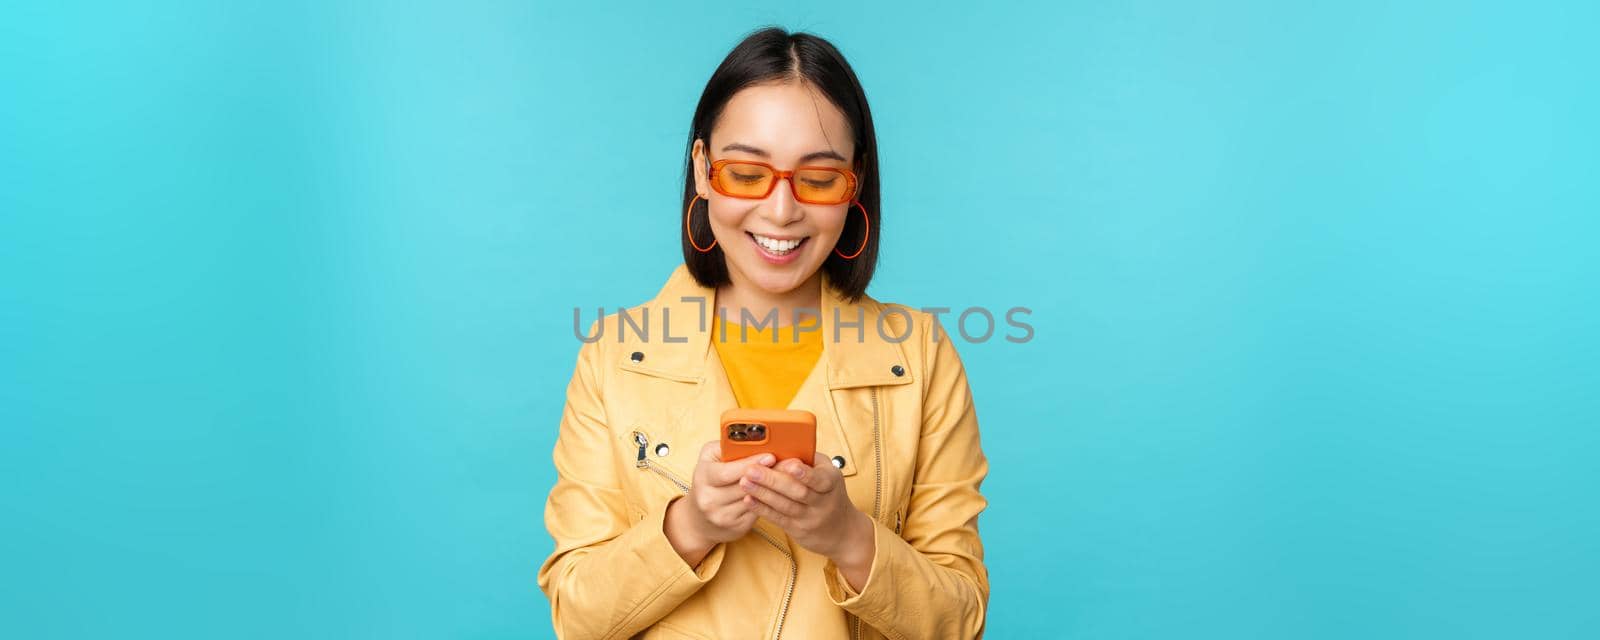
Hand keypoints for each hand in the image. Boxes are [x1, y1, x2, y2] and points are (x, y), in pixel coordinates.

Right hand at [664, 441, 776, 566]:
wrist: (698, 519)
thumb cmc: (709, 480)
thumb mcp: (710, 459)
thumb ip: (727, 447)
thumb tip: (755, 439)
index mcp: (703, 477)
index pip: (728, 472)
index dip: (751, 463)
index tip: (771, 456)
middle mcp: (709, 499)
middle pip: (744, 486)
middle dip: (767, 475)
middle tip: (789, 465)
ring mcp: (722, 516)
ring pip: (754, 500)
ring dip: (772, 489)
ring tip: (788, 477)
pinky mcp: (735, 528)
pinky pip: (757, 512)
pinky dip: (770, 502)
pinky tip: (780, 493)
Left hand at [739, 453, 875, 586]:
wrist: (843, 531)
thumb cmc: (830, 493)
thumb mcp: (828, 473)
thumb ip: (809, 460)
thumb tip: (784, 446)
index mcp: (831, 481)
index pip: (818, 478)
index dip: (804, 473)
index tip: (788, 464)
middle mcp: (823, 501)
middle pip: (797, 491)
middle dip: (772, 480)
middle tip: (751, 469)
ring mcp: (810, 517)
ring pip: (784, 505)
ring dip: (762, 493)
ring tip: (744, 482)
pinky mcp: (798, 529)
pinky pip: (778, 518)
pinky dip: (762, 508)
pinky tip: (748, 499)